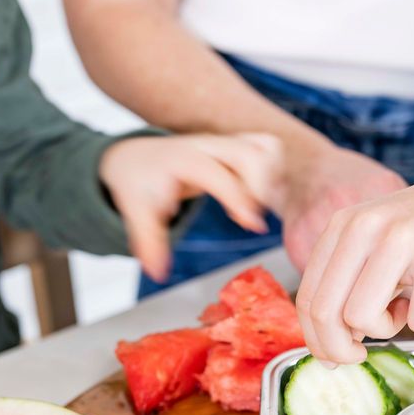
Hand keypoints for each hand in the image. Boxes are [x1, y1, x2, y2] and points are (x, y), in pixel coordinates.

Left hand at [100, 133, 283, 280]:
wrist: (138, 158)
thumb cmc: (142, 185)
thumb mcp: (138, 215)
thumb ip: (150, 243)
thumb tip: (159, 272)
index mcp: (181, 160)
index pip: (216, 173)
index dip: (238, 197)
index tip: (253, 225)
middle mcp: (207, 145)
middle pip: (248, 152)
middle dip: (262, 187)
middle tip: (252, 219)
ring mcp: (224, 141)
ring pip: (265, 146)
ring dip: (273, 178)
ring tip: (260, 206)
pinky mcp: (237, 143)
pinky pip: (269, 147)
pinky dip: (275, 169)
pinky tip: (261, 194)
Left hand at [296, 141, 413, 363]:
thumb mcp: (384, 236)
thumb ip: (353, 277)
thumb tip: (331, 341)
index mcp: (346, 222)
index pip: (308, 296)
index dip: (316, 339)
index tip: (334, 356)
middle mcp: (367, 227)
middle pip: (325, 313)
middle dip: (340, 349)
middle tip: (361, 355)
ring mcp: (403, 241)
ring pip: (362, 319)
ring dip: (386, 330)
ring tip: (407, 307)